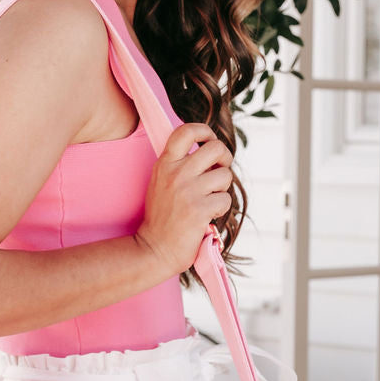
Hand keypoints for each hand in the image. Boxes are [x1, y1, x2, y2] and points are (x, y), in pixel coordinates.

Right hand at [134, 123, 231, 276]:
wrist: (154, 249)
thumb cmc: (162, 217)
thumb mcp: (161, 183)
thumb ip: (179, 165)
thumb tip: (211, 151)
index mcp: (165, 164)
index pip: (186, 131)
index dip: (205, 131)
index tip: (210, 140)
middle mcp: (176, 173)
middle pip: (216, 148)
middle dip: (225, 159)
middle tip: (219, 170)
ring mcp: (188, 191)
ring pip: (225, 175)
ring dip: (222, 189)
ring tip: (209, 200)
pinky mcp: (199, 210)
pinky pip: (225, 200)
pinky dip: (221, 209)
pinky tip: (207, 216)